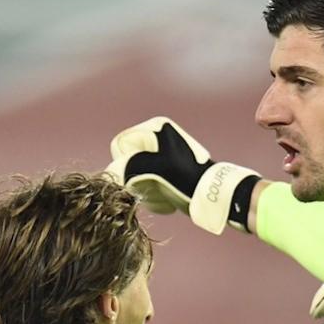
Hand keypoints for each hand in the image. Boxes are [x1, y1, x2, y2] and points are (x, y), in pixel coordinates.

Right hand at [105, 117, 259, 233]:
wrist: (212, 194)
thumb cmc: (186, 178)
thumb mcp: (154, 168)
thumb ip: (127, 166)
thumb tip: (111, 171)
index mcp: (155, 126)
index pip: (121, 146)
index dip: (127, 163)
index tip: (146, 174)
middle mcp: (158, 136)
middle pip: (128, 162)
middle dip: (139, 179)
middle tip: (157, 186)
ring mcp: (162, 153)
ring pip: (135, 176)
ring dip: (146, 189)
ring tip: (165, 193)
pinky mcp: (166, 170)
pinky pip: (146, 183)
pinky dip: (153, 194)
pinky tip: (168, 197)